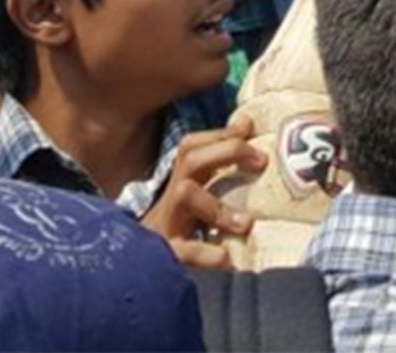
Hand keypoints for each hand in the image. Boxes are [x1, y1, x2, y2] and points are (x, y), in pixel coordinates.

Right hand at [139, 114, 266, 269]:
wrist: (134, 274)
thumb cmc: (177, 233)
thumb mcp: (195, 199)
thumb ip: (218, 168)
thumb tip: (247, 122)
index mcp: (179, 184)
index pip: (192, 146)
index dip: (221, 133)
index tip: (249, 128)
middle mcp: (170, 199)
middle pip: (190, 159)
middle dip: (227, 152)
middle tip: (261, 161)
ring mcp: (165, 225)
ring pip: (184, 195)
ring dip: (218, 206)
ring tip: (245, 224)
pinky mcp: (165, 256)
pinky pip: (182, 249)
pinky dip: (205, 253)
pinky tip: (225, 258)